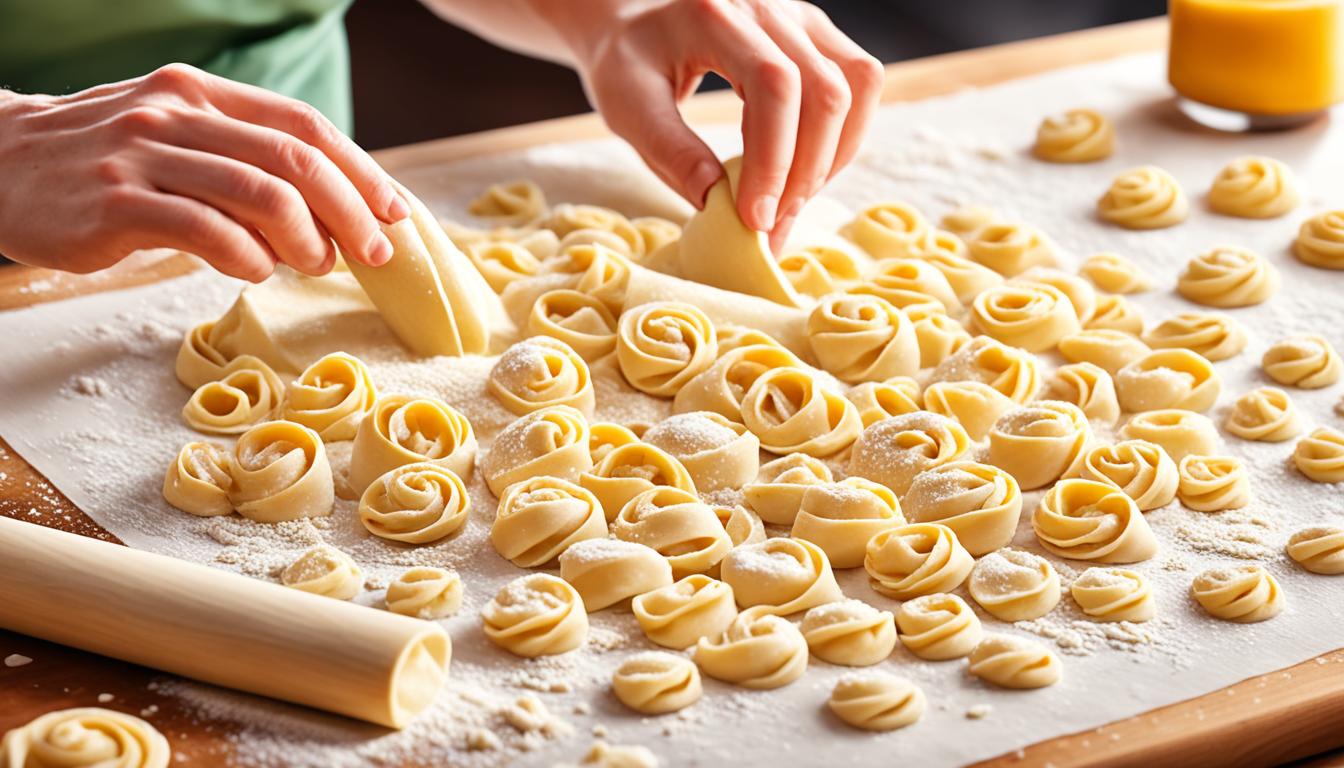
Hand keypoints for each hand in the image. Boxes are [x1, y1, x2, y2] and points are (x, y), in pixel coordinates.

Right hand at [0, 64, 407, 280]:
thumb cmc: (102, 162)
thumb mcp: (174, 136)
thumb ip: (241, 158)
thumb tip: (327, 210)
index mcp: (201, 93)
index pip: (303, 125)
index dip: (359, 169)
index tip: (392, 210)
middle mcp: (176, 113)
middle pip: (294, 159)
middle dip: (349, 209)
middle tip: (371, 251)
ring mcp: (144, 155)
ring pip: (259, 193)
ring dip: (305, 239)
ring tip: (314, 264)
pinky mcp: (117, 203)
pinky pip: (206, 231)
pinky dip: (247, 257)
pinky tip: (255, 269)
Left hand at [557, 0, 882, 247]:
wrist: (634, 16)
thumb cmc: (626, 61)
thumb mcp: (627, 106)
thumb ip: (670, 151)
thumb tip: (717, 202)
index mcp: (714, 14)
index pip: (773, 85)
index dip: (774, 159)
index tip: (754, 219)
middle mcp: (769, 5)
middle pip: (825, 91)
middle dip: (804, 174)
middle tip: (769, 228)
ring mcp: (800, 15)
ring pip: (855, 88)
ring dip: (830, 160)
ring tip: (787, 206)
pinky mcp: (815, 33)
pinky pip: (857, 85)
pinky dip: (840, 139)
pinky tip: (802, 175)